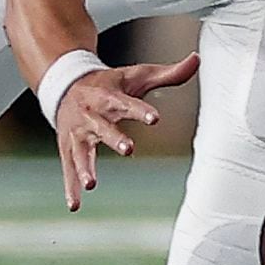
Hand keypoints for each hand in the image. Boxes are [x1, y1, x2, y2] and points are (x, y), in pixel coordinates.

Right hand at [54, 54, 199, 211]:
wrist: (66, 84)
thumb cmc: (111, 83)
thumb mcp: (138, 74)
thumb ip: (169, 73)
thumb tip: (198, 59)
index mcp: (110, 96)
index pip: (127, 103)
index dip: (141, 110)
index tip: (155, 118)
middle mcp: (91, 115)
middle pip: (103, 127)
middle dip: (114, 138)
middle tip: (129, 149)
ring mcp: (78, 133)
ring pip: (80, 151)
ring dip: (85, 167)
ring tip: (92, 184)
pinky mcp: (68, 147)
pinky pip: (68, 169)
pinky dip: (70, 187)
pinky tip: (75, 205)